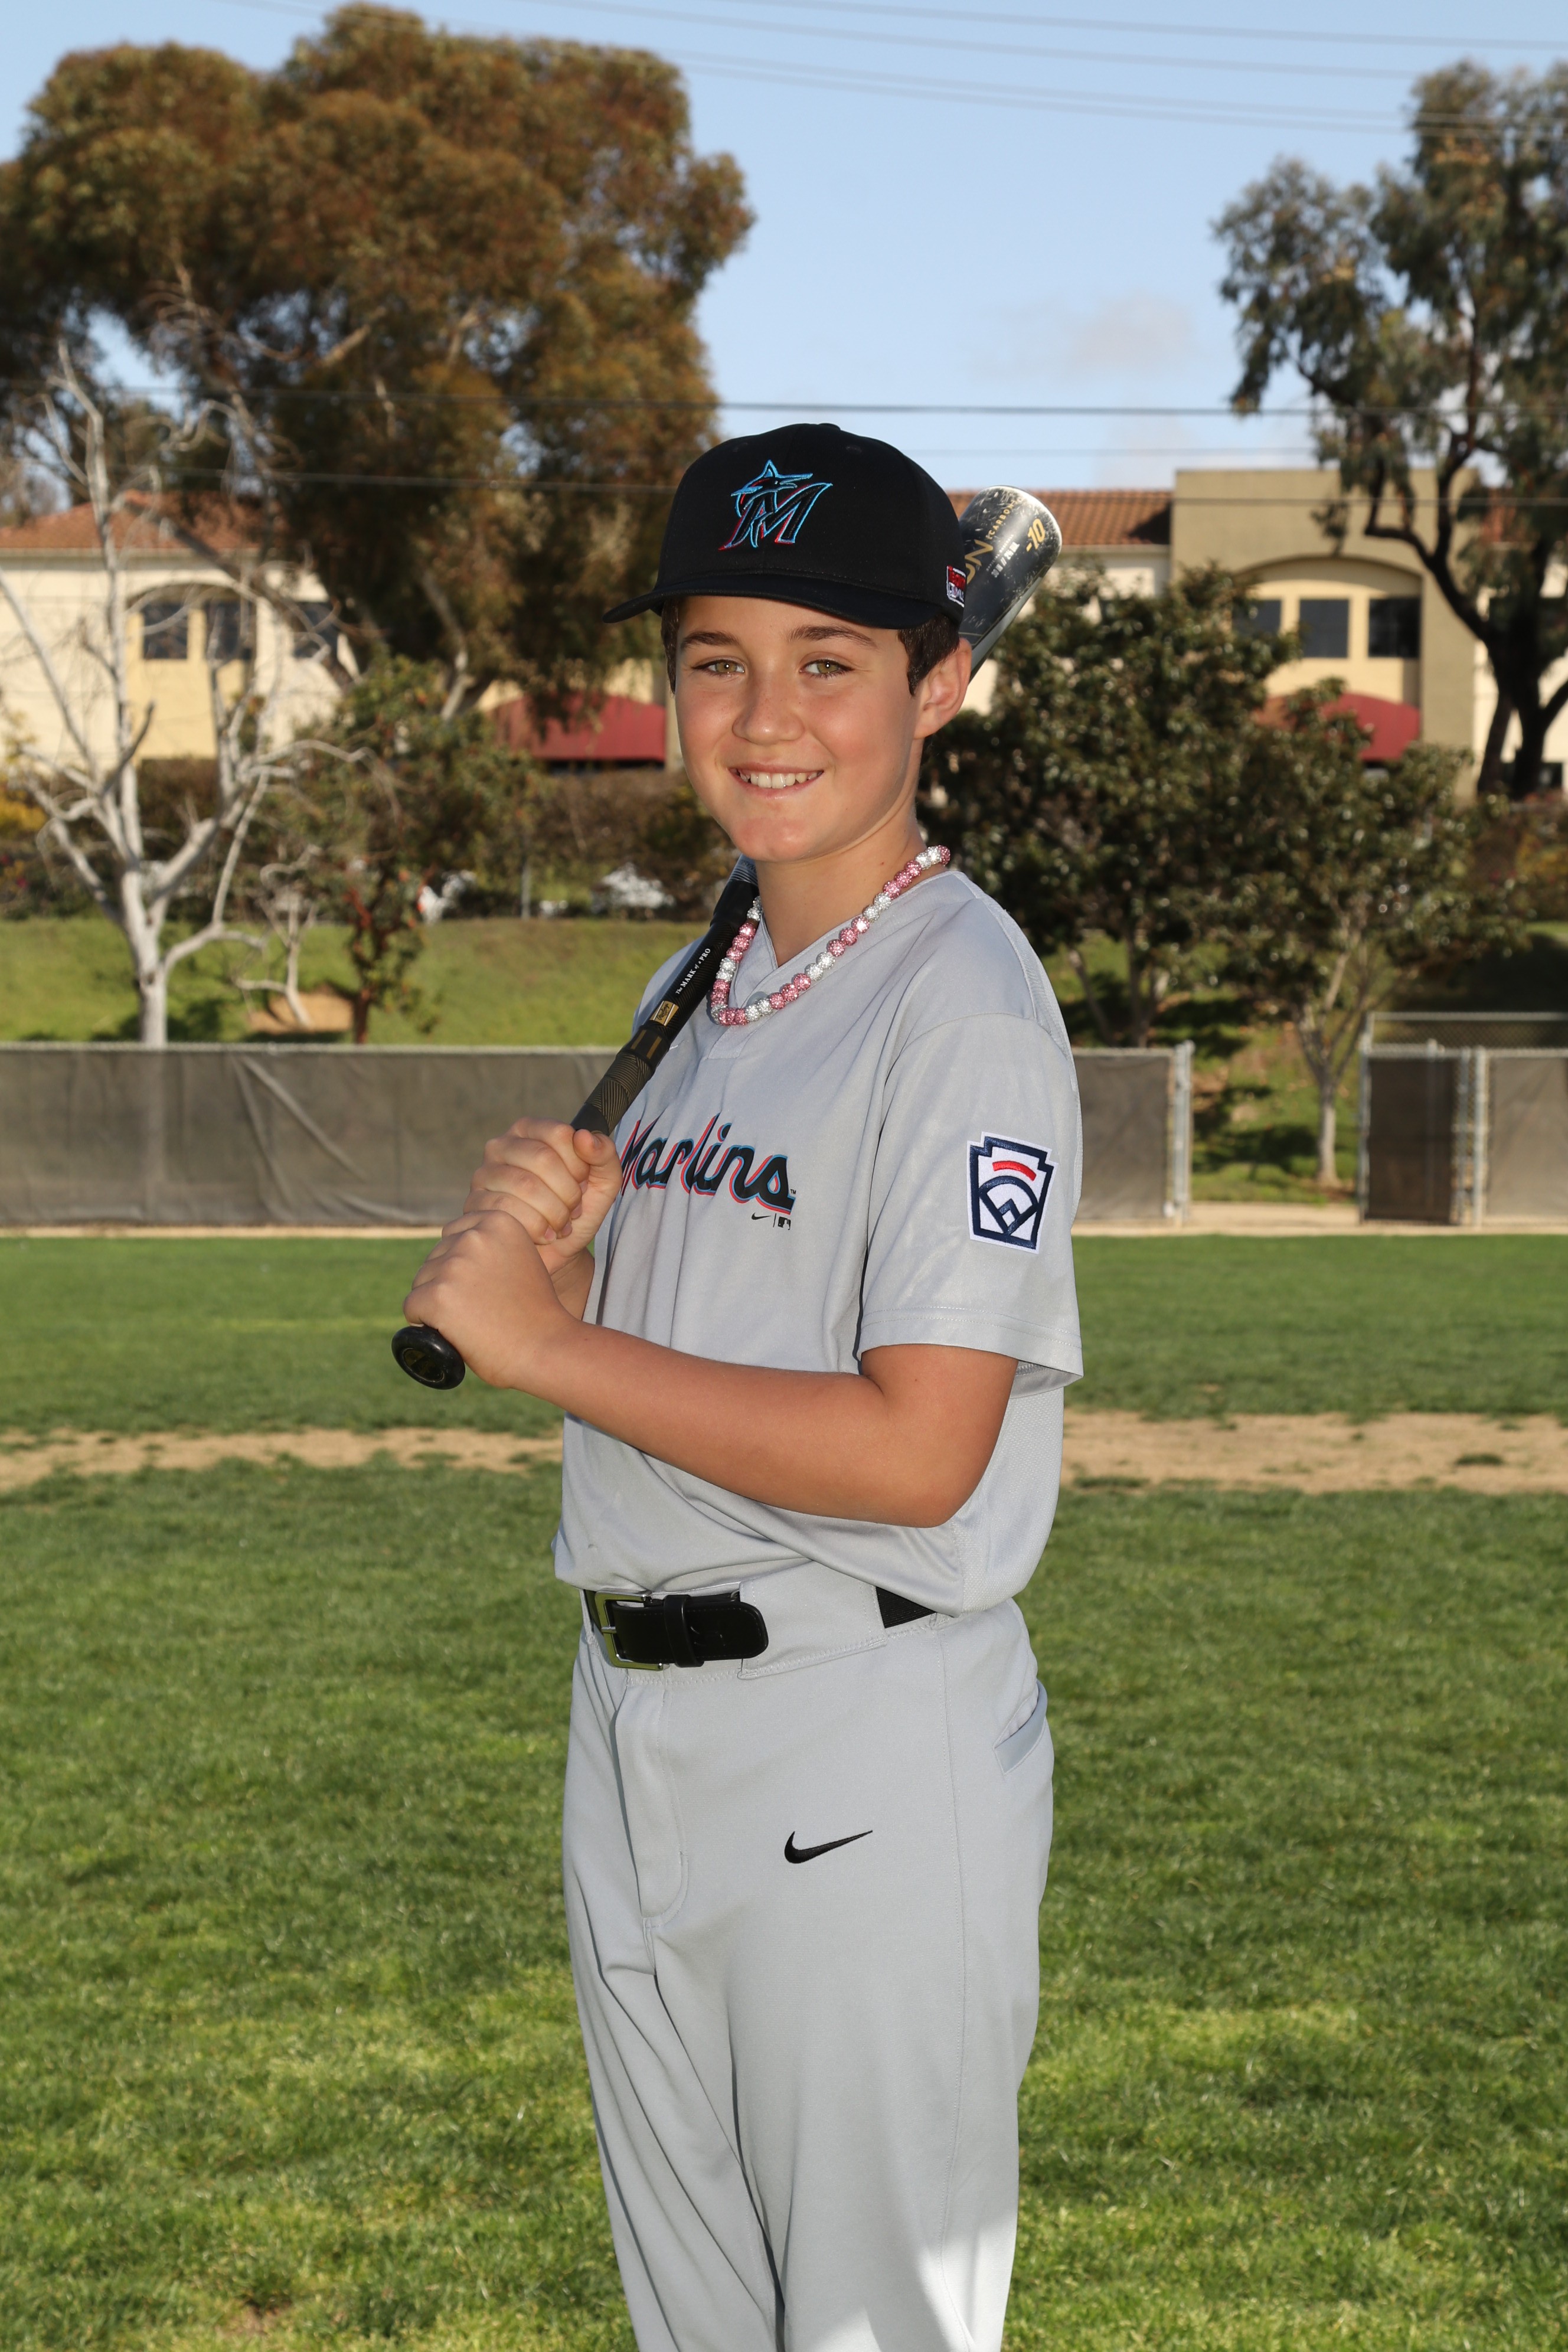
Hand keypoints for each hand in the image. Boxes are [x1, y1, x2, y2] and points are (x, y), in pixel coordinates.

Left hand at [402, 1209, 576, 1392]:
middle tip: (480, 1309)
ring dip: (437, 1303)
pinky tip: (451, 1331)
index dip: (463, 1265)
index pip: (453, 1234)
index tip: (483, 1286)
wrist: (545, 1348)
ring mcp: (454, 1266)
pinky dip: (425, 1323)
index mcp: (497, 1221)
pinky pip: (412, 1308)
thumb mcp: (521, 1259)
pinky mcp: (437, 1296)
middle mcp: (473, 1236)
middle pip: (435, 1258)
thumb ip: (492, 1246)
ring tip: (472, 1321)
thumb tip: (455, 1249)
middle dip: (448, 1283)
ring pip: (422, 1283)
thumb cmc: (535, 1312)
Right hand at [461, 1119, 620, 1281]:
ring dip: (554, 1213)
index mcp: (530, 1130)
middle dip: (567, 1192)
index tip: (582, 1183)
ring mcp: (483, 1175)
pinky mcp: (475, 1204)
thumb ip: (604, 1154)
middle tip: (573, 1210)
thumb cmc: (576, 1212)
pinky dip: (536, 1229)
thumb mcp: (602, 1183)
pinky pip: (508, 1211)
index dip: (579, 1165)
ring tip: (560, 1224)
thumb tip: (584, 1137)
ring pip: (525, 1186)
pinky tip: (544, 1235)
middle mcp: (501, 1145)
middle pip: (542, 1158)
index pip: (559, 1134)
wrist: (555, 1253)